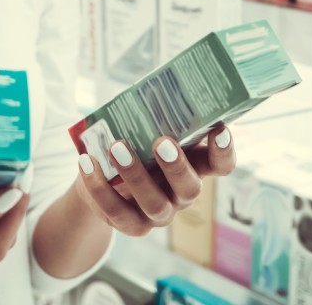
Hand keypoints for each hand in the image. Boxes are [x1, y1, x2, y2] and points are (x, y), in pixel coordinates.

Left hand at [74, 125, 235, 236]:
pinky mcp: (132, 225)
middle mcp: (182, 193)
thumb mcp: (145, 130)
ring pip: (155, 203)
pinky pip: (117, 211)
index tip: (219, 129)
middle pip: (190, 188)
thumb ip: (152, 115)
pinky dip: (99, 187)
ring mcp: (160, 213)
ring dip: (136, 175)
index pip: (221, 165)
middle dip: (177, 166)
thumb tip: (145, 86)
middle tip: (161, 141)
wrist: (102, 181)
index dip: (224, 152)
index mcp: (193, 166)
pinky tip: (87, 162)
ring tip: (117, 147)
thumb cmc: (133, 146)